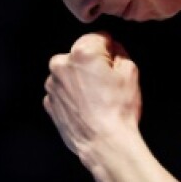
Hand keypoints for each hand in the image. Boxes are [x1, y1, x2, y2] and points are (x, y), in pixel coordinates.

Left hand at [43, 32, 143, 174]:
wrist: (105, 144)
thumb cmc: (118, 110)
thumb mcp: (131, 72)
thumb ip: (120, 53)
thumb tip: (113, 49)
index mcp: (81, 52)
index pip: (99, 38)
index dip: (111, 50)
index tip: (115, 64)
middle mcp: (61, 65)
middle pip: (81, 55)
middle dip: (93, 64)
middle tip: (107, 84)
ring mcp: (52, 85)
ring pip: (70, 73)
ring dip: (81, 80)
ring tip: (97, 99)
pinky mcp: (49, 103)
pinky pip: (63, 92)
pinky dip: (72, 96)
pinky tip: (87, 108)